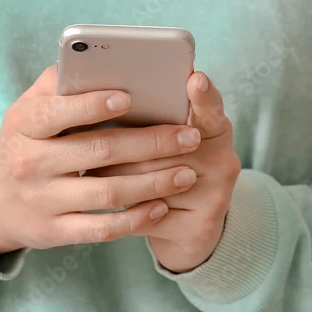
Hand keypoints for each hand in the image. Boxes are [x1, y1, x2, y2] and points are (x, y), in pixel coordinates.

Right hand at [0, 64, 205, 257]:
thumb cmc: (26, 142)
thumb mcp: (28, 109)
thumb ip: (58, 83)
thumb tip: (95, 58)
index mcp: (25, 124)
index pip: (58, 112)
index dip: (92, 106)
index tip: (129, 98)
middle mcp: (31, 163)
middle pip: (98, 151)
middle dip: (150, 144)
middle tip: (190, 137)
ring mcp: (43, 201)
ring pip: (108, 192)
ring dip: (153, 183)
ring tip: (187, 174)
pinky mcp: (54, 232)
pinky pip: (102, 228)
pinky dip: (136, 218)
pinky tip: (161, 206)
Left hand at [85, 71, 240, 272]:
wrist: (187, 231)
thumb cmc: (165, 169)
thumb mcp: (169, 138)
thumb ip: (154, 115)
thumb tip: (108, 91)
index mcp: (216, 131)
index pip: (211, 109)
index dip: (203, 96)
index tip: (195, 79)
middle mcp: (223, 162)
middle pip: (168, 148)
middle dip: (125, 146)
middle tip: (92, 139)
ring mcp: (215, 198)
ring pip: (153, 183)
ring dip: (114, 177)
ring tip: (88, 170)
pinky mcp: (199, 230)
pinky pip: (148, 217)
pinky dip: (121, 211)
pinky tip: (100, 205)